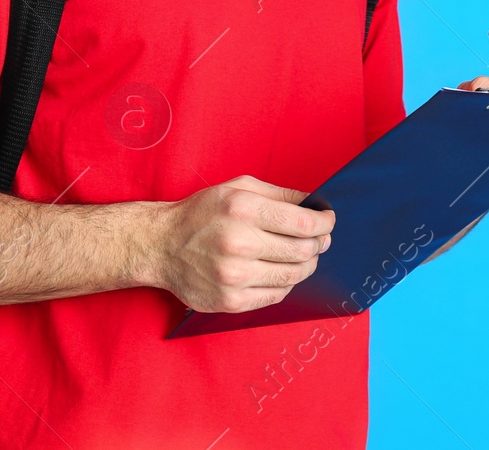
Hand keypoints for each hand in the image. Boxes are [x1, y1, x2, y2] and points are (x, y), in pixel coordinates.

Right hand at [149, 175, 333, 312]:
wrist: (160, 245)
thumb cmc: (201, 213)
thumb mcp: (237, 188)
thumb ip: (278, 194)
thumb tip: (314, 203)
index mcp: (242, 209)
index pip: (303, 223)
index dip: (324, 223)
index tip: (328, 221)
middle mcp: (239, 243)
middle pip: (303, 251)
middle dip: (319, 244)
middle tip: (320, 239)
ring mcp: (235, 276)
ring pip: (294, 275)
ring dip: (307, 264)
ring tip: (303, 255)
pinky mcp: (231, 301)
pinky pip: (276, 295)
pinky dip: (286, 282)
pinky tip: (281, 270)